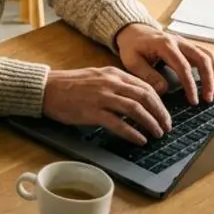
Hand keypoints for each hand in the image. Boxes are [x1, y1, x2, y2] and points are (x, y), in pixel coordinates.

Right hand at [41, 67, 171, 144]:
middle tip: (166, 127)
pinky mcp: (92, 111)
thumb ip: (116, 84)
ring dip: (150, 123)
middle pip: (145, 97)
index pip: (145, 86)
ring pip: (135, 109)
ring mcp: (101, 97)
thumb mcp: (97, 77)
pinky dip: (132, 133)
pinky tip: (139, 140)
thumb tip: (136, 99)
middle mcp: (110, 83)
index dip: (159, 103)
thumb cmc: (70, 85)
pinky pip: (118, 123)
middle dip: (160, 114)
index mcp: (113, 74)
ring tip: (157, 134)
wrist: (47, 89)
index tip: (164, 115)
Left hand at [113, 23, 213, 105]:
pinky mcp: (189, 46)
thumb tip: (164, 89)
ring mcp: (186, 42)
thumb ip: (147, 75)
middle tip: (209, 99)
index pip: (183, 66)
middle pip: (202, 59)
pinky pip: (207, 55)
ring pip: (208, 56)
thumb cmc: (132, 47)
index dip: (191, 85)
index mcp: (165, 44)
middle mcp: (179, 41)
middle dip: (209, 80)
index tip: (194, 101)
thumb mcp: (132, 61)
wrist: (133, 31)